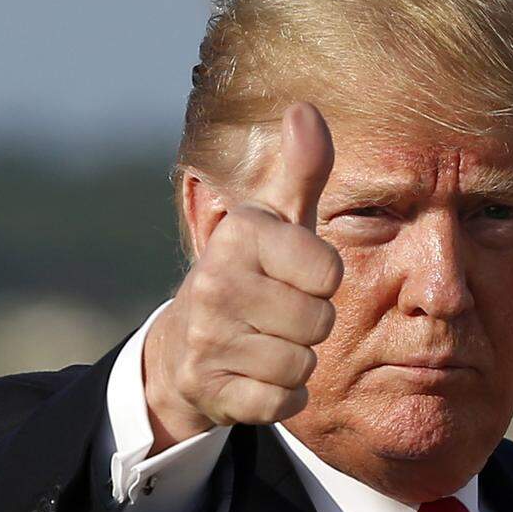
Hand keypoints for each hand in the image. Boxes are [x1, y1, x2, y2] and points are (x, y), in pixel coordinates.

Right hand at [141, 103, 341, 453]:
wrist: (183, 348)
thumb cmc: (250, 274)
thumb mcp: (276, 222)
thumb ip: (301, 172)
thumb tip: (305, 109)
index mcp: (239, 235)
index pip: (329, 273)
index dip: (320, 281)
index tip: (290, 276)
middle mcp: (215, 283)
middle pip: (319, 323)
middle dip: (308, 325)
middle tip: (275, 315)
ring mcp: (207, 339)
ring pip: (302, 364)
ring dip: (294, 361)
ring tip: (263, 343)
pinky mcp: (208, 388)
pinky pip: (283, 402)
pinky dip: (280, 397)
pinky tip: (255, 376)